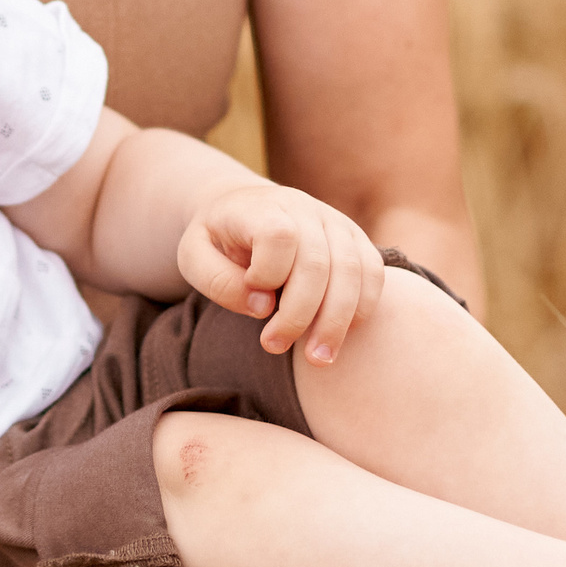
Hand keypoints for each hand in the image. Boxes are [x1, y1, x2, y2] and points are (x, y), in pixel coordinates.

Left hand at [176, 181, 385, 363]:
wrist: (243, 209)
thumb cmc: (216, 241)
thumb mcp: (193, 257)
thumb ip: (218, 281)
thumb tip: (263, 306)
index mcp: (262, 207)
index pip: (279, 236)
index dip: (268, 273)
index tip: (251, 293)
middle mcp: (305, 209)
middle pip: (318, 263)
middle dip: (299, 315)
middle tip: (274, 347)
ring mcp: (335, 222)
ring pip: (352, 271)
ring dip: (336, 321)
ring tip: (317, 359)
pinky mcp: (355, 240)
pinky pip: (373, 274)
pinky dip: (361, 308)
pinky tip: (339, 336)